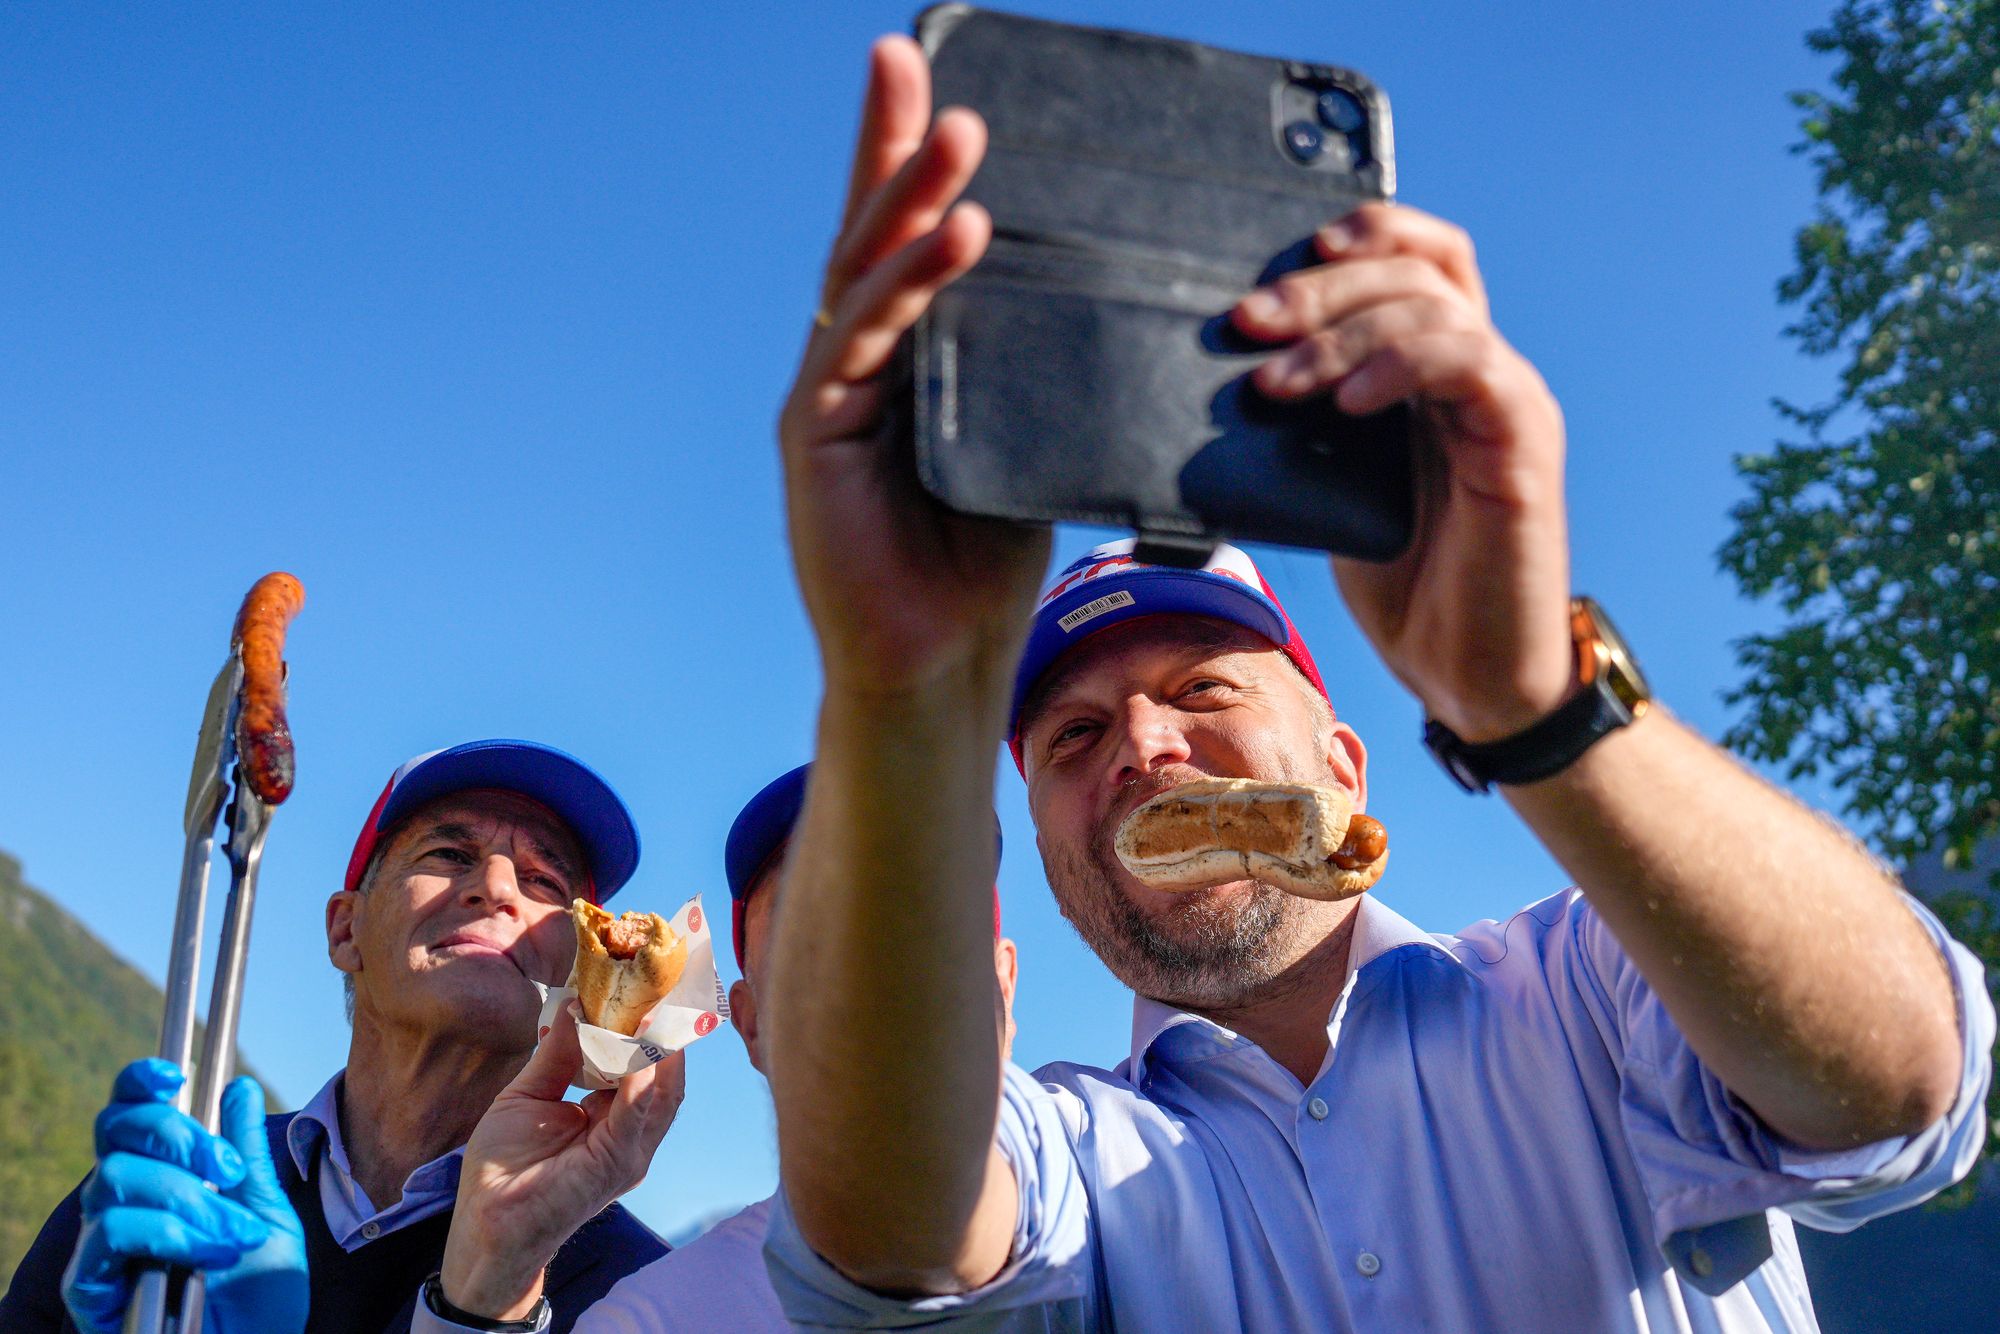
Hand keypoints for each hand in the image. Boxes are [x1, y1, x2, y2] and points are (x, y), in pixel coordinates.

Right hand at [62, 1060, 307, 1333]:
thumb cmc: (258, 1298)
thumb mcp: (265, 1213)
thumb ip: (245, 1155)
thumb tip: (237, 1088)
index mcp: (159, 1180)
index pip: (128, 1115)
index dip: (139, 1085)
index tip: (173, 1075)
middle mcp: (121, 1205)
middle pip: (115, 1131)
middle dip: (178, 1137)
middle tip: (226, 1173)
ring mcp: (102, 1247)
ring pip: (116, 1178)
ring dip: (189, 1200)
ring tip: (233, 1236)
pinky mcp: (90, 1288)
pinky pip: (111, 1232)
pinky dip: (168, 1233)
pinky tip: (208, 1255)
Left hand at [439, 1003, 683, 1319]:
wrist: (484, 1225)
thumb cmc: (503, 1168)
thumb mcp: (528, 1095)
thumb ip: (557, 1054)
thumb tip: (577, 1004)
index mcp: (611, 1116)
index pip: (641, 1062)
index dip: (646, 1024)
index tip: (646, 982)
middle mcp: (630, 1132)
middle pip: (664, 1072)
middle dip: (668, 1028)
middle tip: (665, 981)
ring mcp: (630, 1150)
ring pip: (662, 1091)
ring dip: (661, 1046)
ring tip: (659, 1003)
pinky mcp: (617, 1164)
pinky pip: (637, 1116)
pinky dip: (643, 1081)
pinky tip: (643, 1049)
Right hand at [779, 35, 1049, 698]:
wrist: (937, 659)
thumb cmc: (982, 556)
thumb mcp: (1022, 439)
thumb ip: (1029, 370)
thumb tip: (1097, 299)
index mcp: (903, 360)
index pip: (905, 243)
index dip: (909, 161)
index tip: (925, 75)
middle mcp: (857, 364)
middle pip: (871, 234)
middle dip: (893, 147)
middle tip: (913, 61)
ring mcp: (830, 395)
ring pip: (865, 275)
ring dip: (910, 196)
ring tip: (957, 134)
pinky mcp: (816, 435)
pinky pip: (863, 341)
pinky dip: (908, 285)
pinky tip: (954, 234)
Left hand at [1232, 204, 1573, 740]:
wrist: (1469, 674)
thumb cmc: (1405, 586)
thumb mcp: (1331, 490)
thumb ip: (1303, 430)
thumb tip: (1218, 391)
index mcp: (1435, 372)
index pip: (1420, 257)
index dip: (1364, 233)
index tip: (1284, 256)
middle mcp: (1478, 371)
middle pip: (1415, 269)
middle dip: (1320, 286)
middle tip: (1248, 323)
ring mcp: (1505, 400)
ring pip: (1435, 306)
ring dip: (1341, 335)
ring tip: (1277, 386)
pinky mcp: (1521, 442)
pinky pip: (1470, 363)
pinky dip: (1401, 366)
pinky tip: (1348, 404)